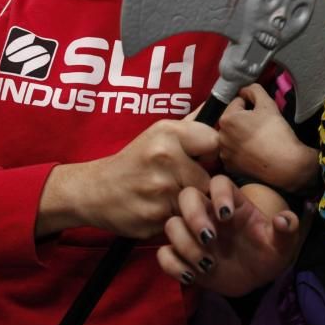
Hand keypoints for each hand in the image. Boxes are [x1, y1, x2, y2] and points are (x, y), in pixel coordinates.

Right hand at [37, 119, 217, 238]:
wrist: (95, 190)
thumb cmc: (135, 160)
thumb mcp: (159, 133)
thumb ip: (194, 125)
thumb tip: (229, 104)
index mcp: (168, 132)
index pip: (215, 142)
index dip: (210, 154)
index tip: (199, 159)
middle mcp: (165, 157)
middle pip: (210, 177)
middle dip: (201, 183)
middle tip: (182, 183)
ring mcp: (160, 190)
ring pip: (199, 202)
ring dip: (192, 204)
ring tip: (172, 197)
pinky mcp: (156, 218)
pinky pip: (184, 220)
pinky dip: (178, 219)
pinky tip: (162, 210)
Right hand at [157, 175, 300, 295]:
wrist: (255, 279)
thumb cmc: (268, 252)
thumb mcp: (282, 244)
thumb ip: (287, 229)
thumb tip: (284, 220)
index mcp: (232, 202)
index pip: (218, 182)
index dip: (219, 194)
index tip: (227, 216)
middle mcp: (208, 213)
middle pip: (187, 196)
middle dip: (194, 216)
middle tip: (210, 239)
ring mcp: (192, 234)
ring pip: (171, 224)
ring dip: (185, 244)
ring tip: (207, 264)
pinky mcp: (182, 256)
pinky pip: (163, 254)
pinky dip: (172, 265)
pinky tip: (192, 277)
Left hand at [218, 84, 318, 191]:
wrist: (285, 165)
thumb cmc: (276, 131)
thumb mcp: (267, 103)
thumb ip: (254, 90)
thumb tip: (244, 90)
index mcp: (226, 119)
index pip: (237, 102)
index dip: (251, 105)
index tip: (262, 113)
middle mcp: (220, 137)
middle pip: (232, 120)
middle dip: (243, 120)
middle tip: (261, 126)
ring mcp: (224, 154)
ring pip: (232, 136)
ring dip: (241, 135)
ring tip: (258, 139)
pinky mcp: (230, 167)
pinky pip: (234, 152)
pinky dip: (241, 150)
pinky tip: (254, 152)